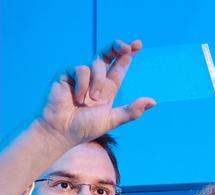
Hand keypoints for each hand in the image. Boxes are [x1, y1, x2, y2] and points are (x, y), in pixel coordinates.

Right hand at [38, 39, 155, 146]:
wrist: (61, 131)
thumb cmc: (84, 128)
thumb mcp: (111, 120)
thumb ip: (131, 111)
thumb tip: (153, 101)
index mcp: (107, 88)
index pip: (119, 66)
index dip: (128, 54)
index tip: (138, 44)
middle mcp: (95, 80)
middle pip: (108, 54)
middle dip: (118, 47)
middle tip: (127, 47)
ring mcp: (81, 76)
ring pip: (96, 63)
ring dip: (98, 81)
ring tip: (92, 98)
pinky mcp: (67, 74)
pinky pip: (81, 70)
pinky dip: (83, 84)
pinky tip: (77, 98)